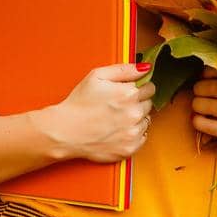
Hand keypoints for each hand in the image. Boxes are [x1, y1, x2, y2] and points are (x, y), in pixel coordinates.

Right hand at [34, 62, 155, 163]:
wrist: (65, 132)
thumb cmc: (79, 104)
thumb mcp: (97, 76)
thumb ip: (124, 69)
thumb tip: (146, 68)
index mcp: (129, 94)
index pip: (150, 88)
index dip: (139, 88)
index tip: (128, 92)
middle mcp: (134, 113)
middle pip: (149, 104)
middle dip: (137, 103)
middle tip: (118, 106)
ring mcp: (133, 132)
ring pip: (146, 121)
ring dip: (136, 119)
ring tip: (116, 119)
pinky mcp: (129, 148)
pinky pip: (142, 138)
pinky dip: (133, 135)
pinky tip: (117, 131)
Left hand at [190, 67, 216, 154]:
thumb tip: (199, 74)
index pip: (215, 69)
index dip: (205, 75)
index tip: (207, 81)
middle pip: (207, 87)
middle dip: (198, 90)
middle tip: (201, 95)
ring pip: (201, 104)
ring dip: (197, 106)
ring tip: (203, 108)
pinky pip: (202, 123)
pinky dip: (197, 121)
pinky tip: (204, 121)